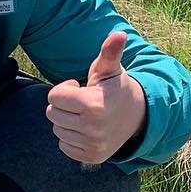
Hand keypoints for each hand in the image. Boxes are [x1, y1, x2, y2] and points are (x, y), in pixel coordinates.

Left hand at [45, 30, 146, 162]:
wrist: (138, 116)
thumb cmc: (117, 88)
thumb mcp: (111, 69)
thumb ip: (109, 52)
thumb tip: (119, 34)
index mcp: (93, 104)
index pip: (54, 97)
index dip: (65, 89)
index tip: (80, 87)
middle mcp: (92, 128)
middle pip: (52, 114)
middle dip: (64, 105)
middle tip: (82, 102)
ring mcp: (92, 144)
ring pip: (57, 130)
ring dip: (66, 121)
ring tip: (85, 115)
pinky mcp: (91, 157)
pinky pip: (64, 146)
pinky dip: (71, 137)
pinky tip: (86, 129)